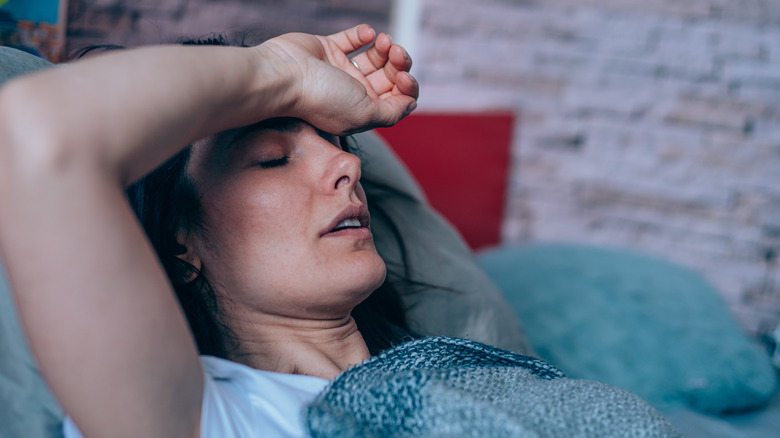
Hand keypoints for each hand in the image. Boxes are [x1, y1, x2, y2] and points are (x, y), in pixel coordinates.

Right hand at [258, 24, 418, 134]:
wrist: (284, 76)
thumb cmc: (321, 99)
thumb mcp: (365, 114)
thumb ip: (392, 112)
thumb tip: (410, 104)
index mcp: (362, 112)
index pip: (396, 100)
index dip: (407, 88)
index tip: (403, 77)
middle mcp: (352, 94)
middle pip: (388, 78)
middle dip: (399, 64)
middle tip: (397, 53)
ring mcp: (340, 71)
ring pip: (375, 57)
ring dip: (386, 48)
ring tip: (384, 41)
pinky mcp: (328, 49)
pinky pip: (353, 39)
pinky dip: (364, 34)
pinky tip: (367, 33)